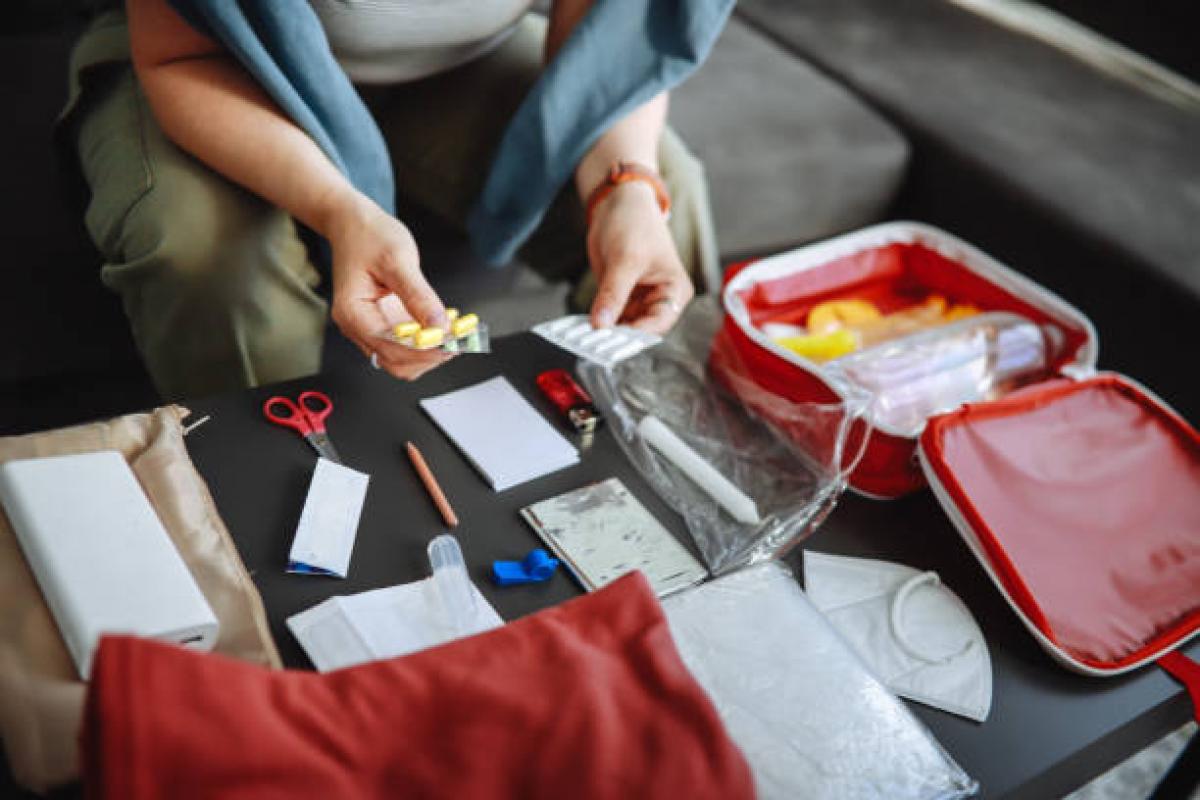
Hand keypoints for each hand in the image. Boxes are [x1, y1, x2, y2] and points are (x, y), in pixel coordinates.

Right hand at [323, 191, 452, 379]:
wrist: (353, 223)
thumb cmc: (368, 236)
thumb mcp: (397, 261)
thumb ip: (419, 296)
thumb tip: (440, 326)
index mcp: (353, 313)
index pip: (390, 348)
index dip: (423, 351)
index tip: (451, 342)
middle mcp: (357, 326)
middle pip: (396, 362)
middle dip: (429, 356)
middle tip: (459, 340)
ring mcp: (369, 328)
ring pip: (402, 359)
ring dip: (430, 352)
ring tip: (456, 333)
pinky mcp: (383, 324)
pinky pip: (406, 345)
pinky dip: (427, 342)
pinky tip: (446, 327)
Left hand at [586, 182, 692, 333]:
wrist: (618, 203)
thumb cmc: (636, 222)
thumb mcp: (625, 258)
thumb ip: (613, 293)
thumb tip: (601, 324)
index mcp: (674, 291)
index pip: (658, 324)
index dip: (635, 336)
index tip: (611, 344)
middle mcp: (659, 300)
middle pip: (639, 330)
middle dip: (617, 337)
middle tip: (592, 344)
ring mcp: (639, 300)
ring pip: (621, 327)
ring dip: (603, 333)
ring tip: (583, 338)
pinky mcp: (620, 297)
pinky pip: (608, 317)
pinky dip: (596, 322)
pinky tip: (581, 328)